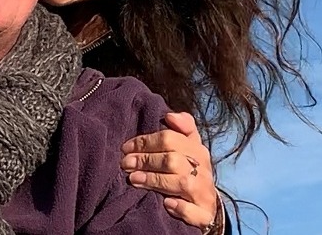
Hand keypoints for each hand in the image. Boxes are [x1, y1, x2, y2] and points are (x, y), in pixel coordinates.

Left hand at [120, 112, 217, 229]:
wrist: (206, 204)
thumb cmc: (190, 169)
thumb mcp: (188, 146)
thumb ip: (182, 127)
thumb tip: (170, 115)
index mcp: (197, 150)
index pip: (170, 139)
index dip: (145, 142)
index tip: (125, 147)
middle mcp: (204, 170)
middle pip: (173, 160)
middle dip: (145, 160)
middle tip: (125, 163)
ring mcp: (205, 193)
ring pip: (181, 183)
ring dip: (155, 181)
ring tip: (133, 179)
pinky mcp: (205, 215)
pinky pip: (195, 212)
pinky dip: (180, 208)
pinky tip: (166, 204)